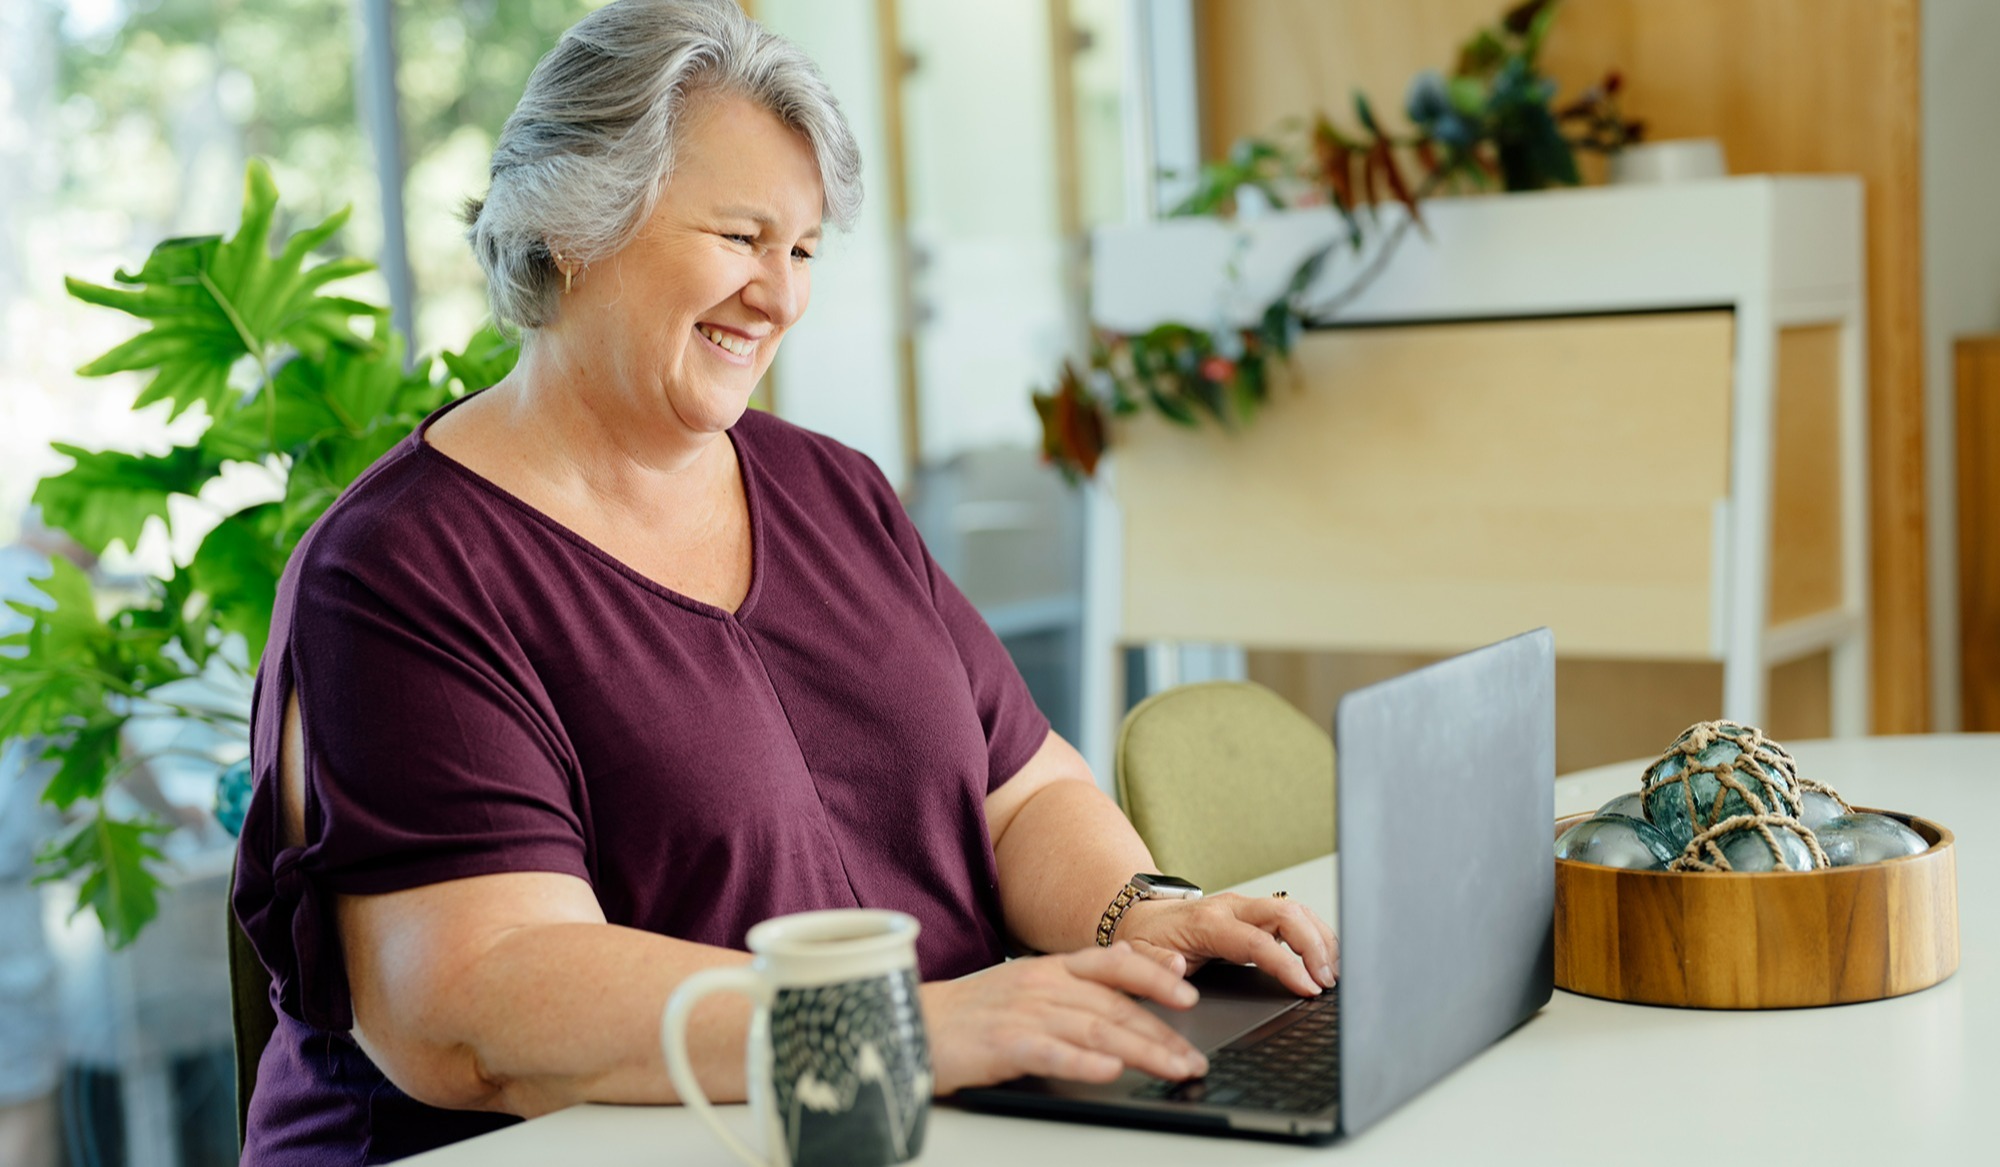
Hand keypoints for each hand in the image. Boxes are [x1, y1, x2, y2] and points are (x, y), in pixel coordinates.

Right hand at [919, 943, 1209, 1094]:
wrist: (913, 1025)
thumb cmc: (972, 1010)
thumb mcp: (1028, 978)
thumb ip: (1079, 972)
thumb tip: (1127, 956)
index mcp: (1049, 968)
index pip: (1113, 965)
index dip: (1154, 976)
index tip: (1189, 994)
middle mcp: (1042, 985)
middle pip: (1114, 1006)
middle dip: (1161, 1034)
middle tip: (1193, 1058)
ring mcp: (1023, 1013)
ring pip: (1095, 1028)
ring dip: (1141, 1051)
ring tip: (1173, 1069)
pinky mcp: (1002, 1044)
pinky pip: (1050, 1052)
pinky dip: (1083, 1061)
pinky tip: (1109, 1070)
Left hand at [1116, 893, 1338, 997]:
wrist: (1142, 917)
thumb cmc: (1145, 938)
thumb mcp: (1137, 956)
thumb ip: (1156, 964)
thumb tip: (1178, 968)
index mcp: (1207, 923)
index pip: (1258, 941)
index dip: (1288, 964)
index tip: (1309, 987)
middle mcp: (1231, 908)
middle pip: (1287, 913)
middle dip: (1315, 945)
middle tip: (1329, 981)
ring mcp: (1245, 907)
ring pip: (1295, 910)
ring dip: (1320, 938)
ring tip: (1333, 973)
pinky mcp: (1254, 913)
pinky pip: (1293, 915)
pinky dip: (1314, 933)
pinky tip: (1324, 957)